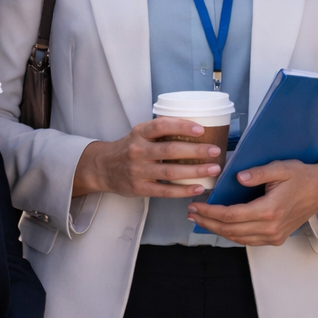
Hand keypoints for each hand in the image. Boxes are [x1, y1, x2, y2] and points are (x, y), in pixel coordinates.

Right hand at [71, 118, 221, 198]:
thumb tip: (196, 129)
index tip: (201, 129)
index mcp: (139, 133)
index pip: (161, 126)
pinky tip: (199, 187)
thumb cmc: (129, 148)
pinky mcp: (140, 189)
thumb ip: (160, 131)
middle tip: (215, 151)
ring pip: (170, 172)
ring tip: (213, 168)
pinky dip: (183, 190)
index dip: (182, 126)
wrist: (102, 168)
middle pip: (170, 150)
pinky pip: (165, 191)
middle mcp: (138, 151)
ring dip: (195, 171)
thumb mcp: (139, 134)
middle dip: (196, 151)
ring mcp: (138, 171)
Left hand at [187, 161, 317, 245]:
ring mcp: (274, 236)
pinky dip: (231, 233)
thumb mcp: (281, 167)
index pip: (231, 215)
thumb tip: (237, 177)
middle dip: (207, 222)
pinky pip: (247, 240)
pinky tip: (221, 225)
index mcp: (269, 210)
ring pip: (237, 238)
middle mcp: (270, 228)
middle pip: (230, 230)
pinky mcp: (276, 238)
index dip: (209, 212)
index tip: (195, 205)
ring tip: (200, 219)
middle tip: (190, 213)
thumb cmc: (302, 175)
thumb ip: (259, 172)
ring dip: (216, 230)